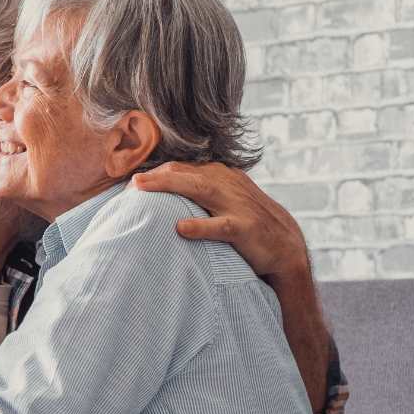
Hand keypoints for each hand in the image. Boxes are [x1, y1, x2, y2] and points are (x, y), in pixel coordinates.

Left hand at [132, 162, 309, 281]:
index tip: (128, 184)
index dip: (153, 174)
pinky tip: (181, 228)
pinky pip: (221, 226)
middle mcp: (226, 184)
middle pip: (185, 173)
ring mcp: (237, 205)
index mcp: (219, 176)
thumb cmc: (244, 223)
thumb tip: (155, 195)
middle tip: (128, 184)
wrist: (285, 245)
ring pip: (200, 188)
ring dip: (169, 186)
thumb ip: (194, 193)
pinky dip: (201, 226)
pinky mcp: (246, 228)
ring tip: (141, 188)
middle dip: (155, 176)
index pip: (180, 168)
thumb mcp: (220, 201)